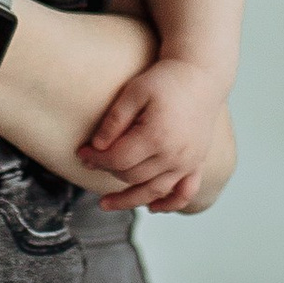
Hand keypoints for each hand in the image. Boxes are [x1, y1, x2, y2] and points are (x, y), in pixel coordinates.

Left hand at [80, 58, 229, 214]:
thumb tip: (96, 147)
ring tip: (107, 204)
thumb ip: (114, 121)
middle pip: (132, 176)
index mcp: (156, 136)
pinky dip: (170, 204)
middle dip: (107, 172)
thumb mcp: (134, 92)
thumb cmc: (165, 80)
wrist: (201, 75)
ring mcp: (188, 162)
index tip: (81, 152)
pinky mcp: (197, 162)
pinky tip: (152, 207)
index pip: (117, 159)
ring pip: (154, 191)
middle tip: (90, 163)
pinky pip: (185, 193)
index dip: (95, 159)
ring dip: (130, 200)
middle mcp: (174, 155)